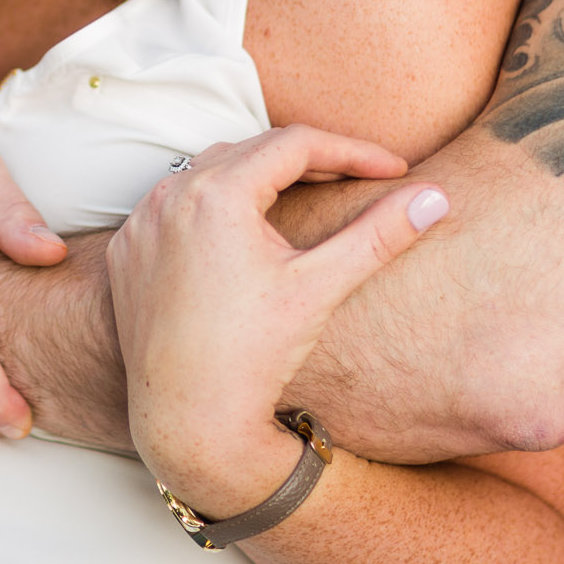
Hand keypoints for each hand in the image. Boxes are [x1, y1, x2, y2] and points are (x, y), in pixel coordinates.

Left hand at [108, 126, 442, 501]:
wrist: (188, 419)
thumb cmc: (254, 355)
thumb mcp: (321, 287)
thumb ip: (379, 234)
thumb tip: (437, 197)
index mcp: (218, 192)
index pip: (297, 144)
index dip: (353, 151)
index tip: (395, 168)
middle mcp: (170, 194)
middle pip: (253, 150)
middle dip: (311, 159)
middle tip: (359, 177)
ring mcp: (141, 221)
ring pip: (209, 171)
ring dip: (258, 175)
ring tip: (307, 192)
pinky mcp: (127, 248)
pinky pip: (173, 205)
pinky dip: (212, 204)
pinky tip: (243, 227)